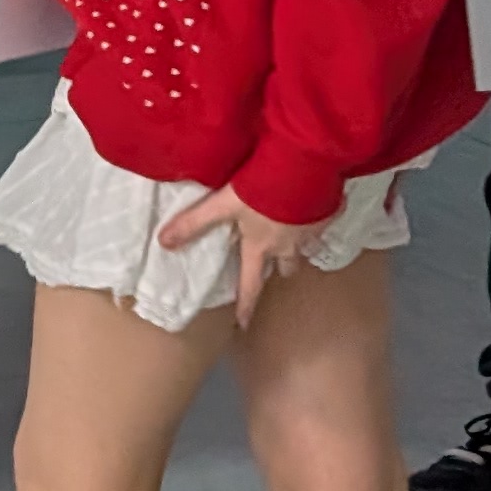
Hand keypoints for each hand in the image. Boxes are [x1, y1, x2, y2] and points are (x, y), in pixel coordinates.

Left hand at [160, 183, 313, 328]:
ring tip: (294, 231)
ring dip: (299, 244)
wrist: (303, 167)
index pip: (251, 284)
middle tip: (275, 260)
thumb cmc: (261, 189)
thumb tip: (162, 243)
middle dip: (280, 267)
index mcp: (261, 246)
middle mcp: (288, 246)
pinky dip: (316, 219)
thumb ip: (194, 222)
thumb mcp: (223, 204)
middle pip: (286, 268)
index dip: (245, 304)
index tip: (244, 324)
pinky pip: (322, 223)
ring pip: (305, 247)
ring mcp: (311, 232)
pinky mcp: (327, 214)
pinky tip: (312, 204)